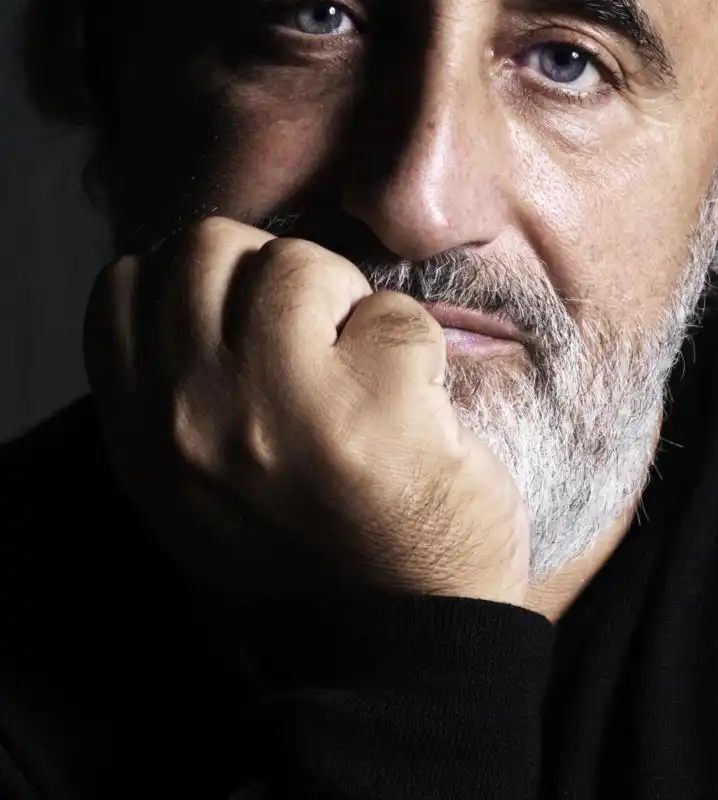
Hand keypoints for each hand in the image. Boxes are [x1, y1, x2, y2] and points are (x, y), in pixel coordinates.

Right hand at [82, 217, 530, 609]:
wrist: (397, 639)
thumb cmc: (309, 546)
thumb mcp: (198, 481)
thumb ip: (181, 387)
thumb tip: (209, 288)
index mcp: (145, 431)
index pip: (131, 285)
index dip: (205, 281)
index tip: (255, 319)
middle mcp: (193, 414)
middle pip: (211, 248)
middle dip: (275, 273)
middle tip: (319, 336)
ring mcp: (281, 409)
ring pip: (299, 263)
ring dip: (348, 302)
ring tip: (365, 371)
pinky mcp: (375, 410)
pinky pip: (395, 312)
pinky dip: (415, 346)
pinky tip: (416, 408)